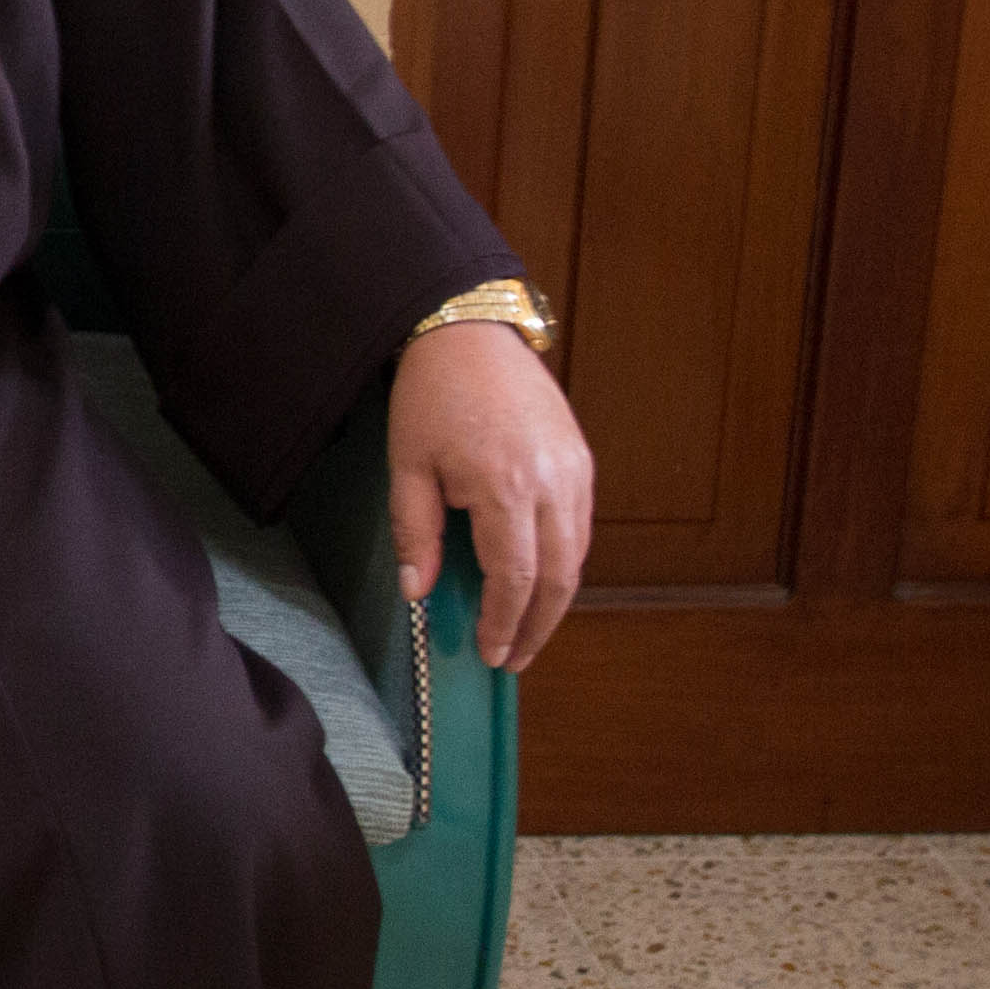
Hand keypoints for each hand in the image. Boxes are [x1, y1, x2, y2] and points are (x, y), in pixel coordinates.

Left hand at [386, 322, 594, 674]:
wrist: (470, 330)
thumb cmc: (432, 394)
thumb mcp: (408, 465)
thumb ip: (414, 533)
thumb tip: (418, 593)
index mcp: (504, 486)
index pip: (514, 579)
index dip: (504, 623)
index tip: (490, 653)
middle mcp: (551, 482)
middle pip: (558, 577)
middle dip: (538, 626)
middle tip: (514, 658)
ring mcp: (574, 470)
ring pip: (577, 554)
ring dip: (555, 599)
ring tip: (528, 630)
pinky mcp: (581, 458)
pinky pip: (580, 526)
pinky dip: (564, 561)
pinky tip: (539, 579)